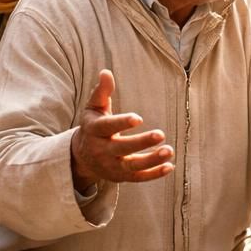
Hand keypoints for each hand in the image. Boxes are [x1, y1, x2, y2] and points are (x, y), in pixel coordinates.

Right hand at [70, 70, 174, 191]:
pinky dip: (153, 174)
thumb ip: (102, 91)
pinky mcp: (120, 177)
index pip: (108, 127)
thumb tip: (106, 72)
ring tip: (169, 151)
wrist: (81, 157)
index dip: (122, 123)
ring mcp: (111, 166)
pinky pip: (138, 178)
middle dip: (141, 143)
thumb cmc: (93, 126)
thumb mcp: (93, 108)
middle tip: (161, 134)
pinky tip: (169, 166)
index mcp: (95, 130)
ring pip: (132, 167)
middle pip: (122, 148)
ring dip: (151, 160)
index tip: (138, 118)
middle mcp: (102, 150)